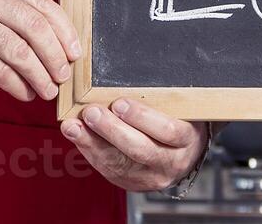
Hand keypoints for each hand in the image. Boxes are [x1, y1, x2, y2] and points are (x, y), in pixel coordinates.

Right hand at [0, 0, 80, 99]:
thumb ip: (13, 17)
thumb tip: (60, 42)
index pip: (40, 3)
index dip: (63, 29)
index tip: (75, 51)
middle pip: (34, 26)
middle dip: (55, 54)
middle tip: (64, 75)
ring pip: (19, 51)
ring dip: (39, 75)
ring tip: (48, 90)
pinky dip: (18, 85)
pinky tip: (25, 93)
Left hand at [60, 98, 206, 190]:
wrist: (183, 156)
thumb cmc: (180, 123)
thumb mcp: (181, 109)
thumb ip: (162, 98)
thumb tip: (124, 78)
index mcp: (187, 140)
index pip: (167, 130)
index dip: (142, 117)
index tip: (119, 103)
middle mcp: (170, 162)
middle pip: (139, 149)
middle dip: (111, 130)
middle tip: (91, 112)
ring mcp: (150, 177)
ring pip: (118, 162)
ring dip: (92, 142)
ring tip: (73, 125)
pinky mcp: (131, 183)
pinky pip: (108, 169)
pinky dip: (89, 151)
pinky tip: (76, 135)